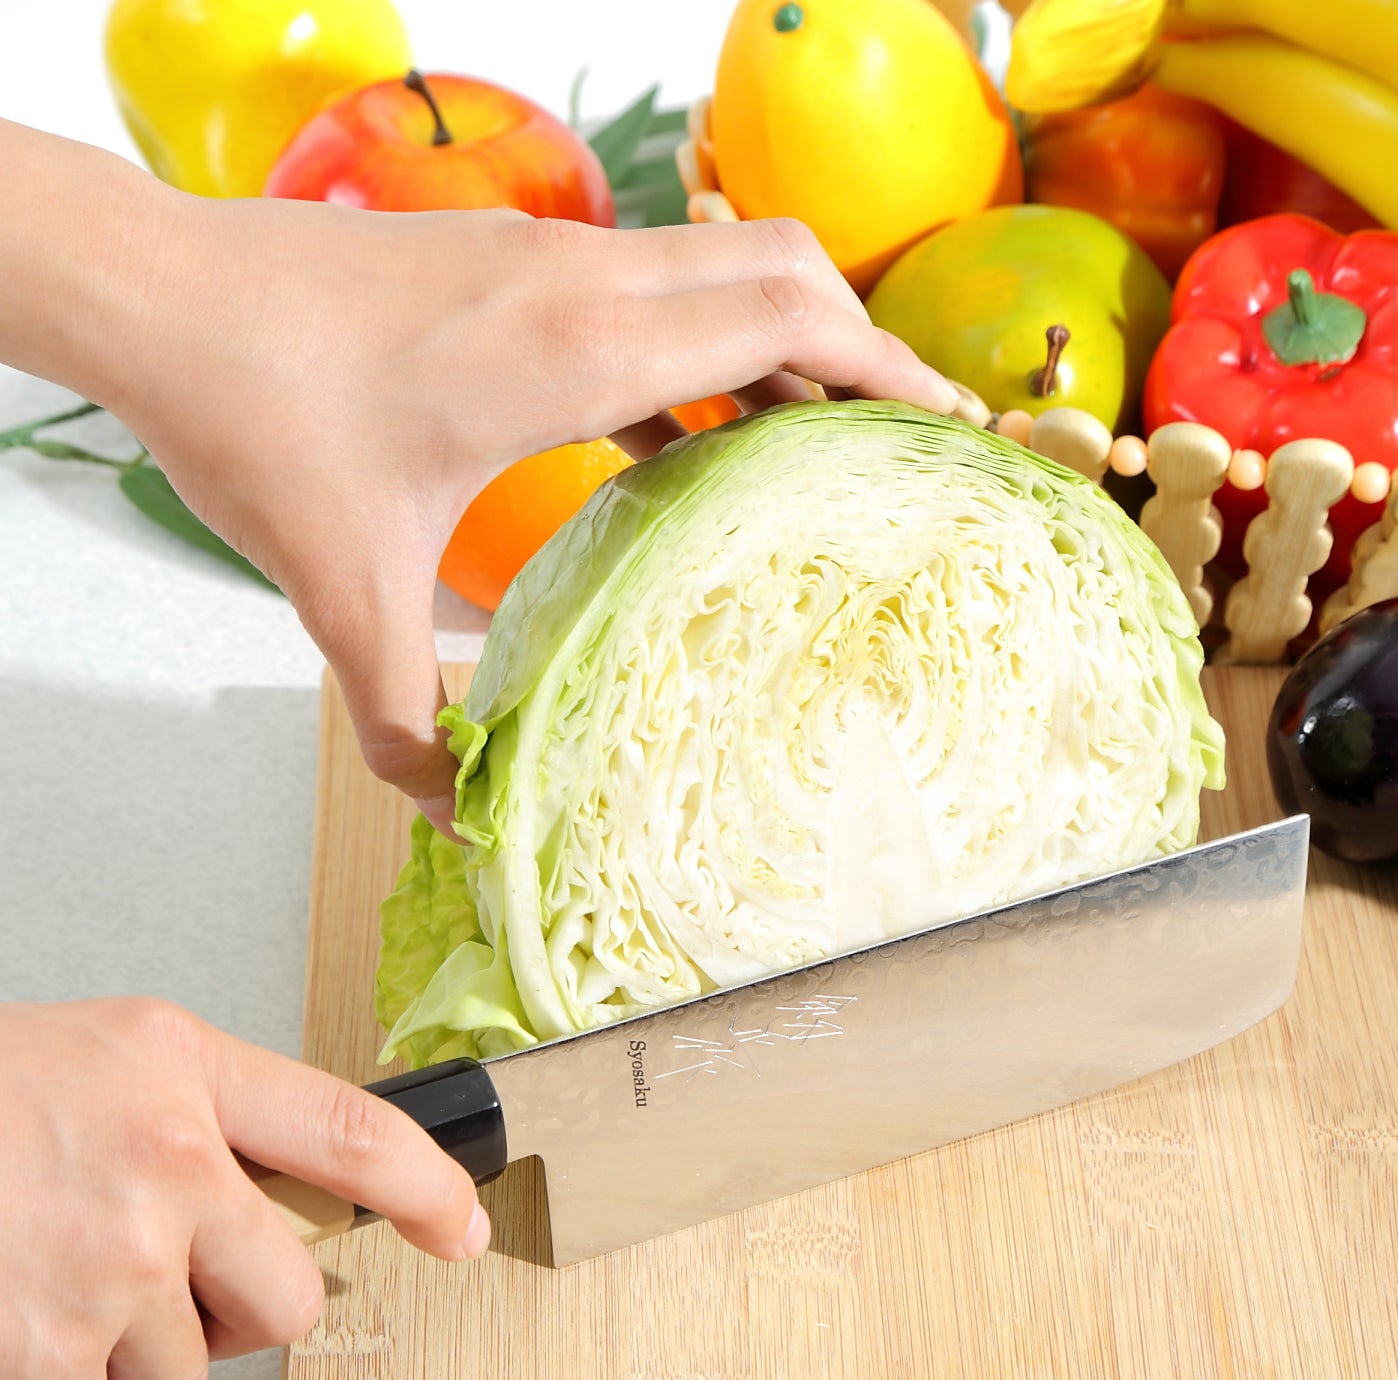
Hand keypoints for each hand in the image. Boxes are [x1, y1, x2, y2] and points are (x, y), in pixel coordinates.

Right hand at [0, 998, 487, 1379]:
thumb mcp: (123, 1056)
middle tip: (173, 1276)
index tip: (462, 1228)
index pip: (355, 1132)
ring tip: (62, 1277)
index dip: (429, 1187)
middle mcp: (168, 1164)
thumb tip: (283, 1203)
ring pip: (185, 1369)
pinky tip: (19, 1317)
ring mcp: (110, 1265)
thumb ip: (217, 1113)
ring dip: (133, 1347)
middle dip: (242, 1310)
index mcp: (188, 1071)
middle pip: (288, 1299)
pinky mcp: (46, 1354)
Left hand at [108, 194, 964, 835]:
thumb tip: (456, 813)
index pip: (786, 322)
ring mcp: (551, 255)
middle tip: (900, 434)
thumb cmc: (253, 415)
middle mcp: (584, 281)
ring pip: (726, 263)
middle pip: (786, 268)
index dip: (885, 369)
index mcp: (575, 351)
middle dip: (863, 343)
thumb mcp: (342, 593)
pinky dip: (708, 346)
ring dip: (787, 339)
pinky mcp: (515, 259)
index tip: (945, 425)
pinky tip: (690, 431)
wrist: (159, 291)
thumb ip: (406, 721)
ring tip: (815, 438)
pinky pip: (658, 288)